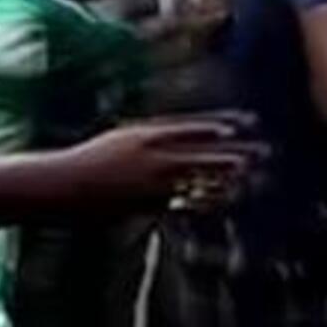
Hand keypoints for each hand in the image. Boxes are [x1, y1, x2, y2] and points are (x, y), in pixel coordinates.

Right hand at [62, 112, 264, 211]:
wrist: (62, 185)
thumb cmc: (87, 161)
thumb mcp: (120, 141)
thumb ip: (148, 142)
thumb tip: (171, 140)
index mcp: (144, 134)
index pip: (192, 127)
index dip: (221, 125)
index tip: (246, 122)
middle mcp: (151, 155)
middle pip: (203, 151)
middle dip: (235, 151)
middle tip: (265, 151)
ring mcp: (151, 181)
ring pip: (198, 178)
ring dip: (226, 176)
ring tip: (253, 175)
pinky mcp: (148, 203)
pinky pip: (184, 201)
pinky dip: (206, 198)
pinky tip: (224, 198)